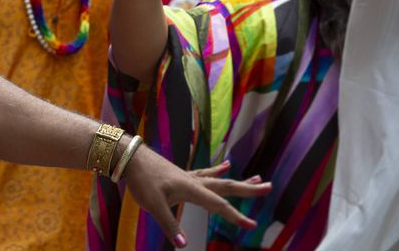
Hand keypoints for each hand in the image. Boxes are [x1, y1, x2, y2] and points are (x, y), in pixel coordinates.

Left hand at [123, 147, 269, 246]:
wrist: (130, 156)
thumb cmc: (141, 180)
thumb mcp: (152, 205)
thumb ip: (169, 225)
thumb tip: (183, 245)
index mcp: (191, 189)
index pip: (218, 205)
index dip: (235, 216)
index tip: (252, 225)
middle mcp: (195, 181)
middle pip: (226, 186)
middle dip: (248, 188)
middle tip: (269, 186)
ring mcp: (189, 176)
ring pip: (219, 178)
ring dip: (238, 180)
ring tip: (257, 177)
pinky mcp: (182, 174)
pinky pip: (206, 173)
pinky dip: (218, 170)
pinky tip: (226, 165)